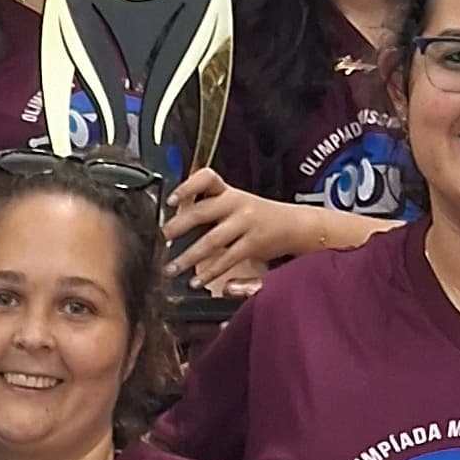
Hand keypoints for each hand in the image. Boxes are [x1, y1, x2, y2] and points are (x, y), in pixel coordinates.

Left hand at [164, 170, 332, 295]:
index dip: (187, 186)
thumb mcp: (236, 203)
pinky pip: (227, 259)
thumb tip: (178, 214)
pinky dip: (210, 273)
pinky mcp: (254, 244)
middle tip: (163, 237)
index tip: (172, 200)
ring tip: (172, 268)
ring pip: (212, 241)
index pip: (207, 178)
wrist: (296, 225)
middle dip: (179, 226)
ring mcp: (246, 223)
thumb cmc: (258, 216)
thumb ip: (210, 206)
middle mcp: (236, 204)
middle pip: (202, 211)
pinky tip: (197, 281)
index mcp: (229, 192)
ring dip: (188, 257)